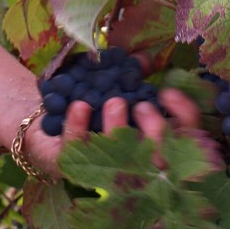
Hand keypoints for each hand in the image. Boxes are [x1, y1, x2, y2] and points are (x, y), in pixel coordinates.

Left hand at [22, 87, 202, 178]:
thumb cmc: (89, 105)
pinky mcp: (69, 165)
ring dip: (119, 128)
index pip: (186, 137)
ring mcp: (101, 169)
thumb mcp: (114, 85)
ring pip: (118, 160)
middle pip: (161, 159)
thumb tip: (148, 59)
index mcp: (151, 143)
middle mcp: (133, 163)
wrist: (42, 123)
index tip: (168, 91)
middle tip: (141, 105)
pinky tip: (79, 105)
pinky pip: (78, 149)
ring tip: (113, 102)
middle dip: (156, 131)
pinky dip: (79, 126)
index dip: (184, 115)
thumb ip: (134, 73)